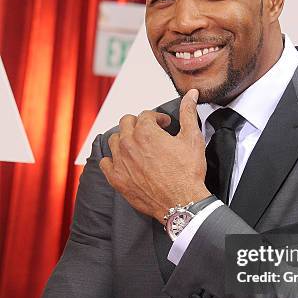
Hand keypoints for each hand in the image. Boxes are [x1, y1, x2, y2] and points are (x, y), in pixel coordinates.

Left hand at [99, 89, 210, 221]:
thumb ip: (188, 113)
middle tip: (151, 133)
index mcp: (146, 132)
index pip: (146, 115)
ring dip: (125, 139)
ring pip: (114, 140)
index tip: (165, 124)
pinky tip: (124, 162)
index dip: (158, 118)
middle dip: (139, 124)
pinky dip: (112, 159)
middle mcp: (129, 144)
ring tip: (137, 146)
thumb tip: (191, 94)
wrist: (182, 203)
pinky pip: (105, 162)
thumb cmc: (187, 173)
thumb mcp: (192, 138)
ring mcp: (120, 162)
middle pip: (126, 123)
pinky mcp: (116, 179)